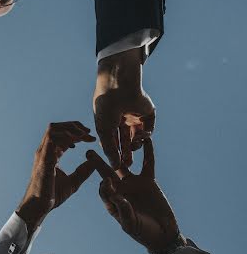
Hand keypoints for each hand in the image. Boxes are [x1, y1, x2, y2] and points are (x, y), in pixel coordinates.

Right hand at [16, 122, 95, 230]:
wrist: (40, 206)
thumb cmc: (52, 195)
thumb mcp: (73, 182)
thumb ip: (83, 171)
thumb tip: (94, 161)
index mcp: (52, 154)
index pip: (63, 135)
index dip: (78, 133)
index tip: (91, 138)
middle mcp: (46, 150)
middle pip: (57, 126)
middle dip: (74, 125)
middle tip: (88, 132)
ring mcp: (43, 153)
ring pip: (53, 128)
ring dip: (70, 128)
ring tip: (83, 135)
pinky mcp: (43, 158)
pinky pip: (51, 138)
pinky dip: (64, 136)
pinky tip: (76, 143)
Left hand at [86, 139, 181, 253]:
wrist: (162, 234)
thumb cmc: (143, 233)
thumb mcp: (130, 224)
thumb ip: (123, 210)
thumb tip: (115, 195)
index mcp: (112, 200)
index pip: (104, 189)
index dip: (104, 184)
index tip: (105, 181)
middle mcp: (121, 189)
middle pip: (108, 172)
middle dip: (98, 162)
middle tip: (88, 151)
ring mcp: (133, 183)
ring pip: (125, 164)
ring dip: (121, 152)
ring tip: (116, 138)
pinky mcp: (148, 180)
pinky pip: (147, 164)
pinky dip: (147, 152)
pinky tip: (146, 140)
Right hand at [93, 49, 154, 168]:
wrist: (118, 87)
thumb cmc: (106, 107)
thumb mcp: (105, 130)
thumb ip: (110, 149)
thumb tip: (114, 166)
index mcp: (109, 120)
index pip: (113, 140)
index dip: (114, 152)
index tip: (115, 164)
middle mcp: (122, 118)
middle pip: (126, 140)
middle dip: (127, 152)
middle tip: (128, 164)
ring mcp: (135, 116)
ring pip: (137, 136)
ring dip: (136, 145)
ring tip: (134, 148)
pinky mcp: (148, 113)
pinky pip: (149, 128)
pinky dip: (146, 135)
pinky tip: (141, 136)